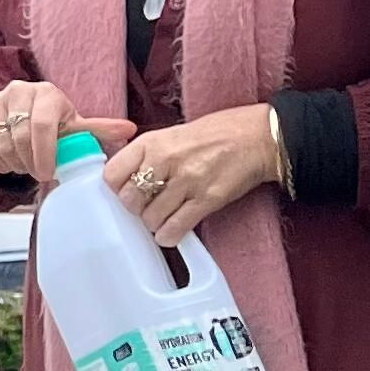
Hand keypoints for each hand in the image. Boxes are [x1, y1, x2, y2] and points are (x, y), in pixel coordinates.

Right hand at [0, 78, 134, 185]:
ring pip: (0, 142)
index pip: (42, 124)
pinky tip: (6, 164)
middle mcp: (17, 91)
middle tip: (37, 173)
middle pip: (19, 136)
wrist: (15, 112)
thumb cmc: (51, 121)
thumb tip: (130, 130)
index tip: (47, 174)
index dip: (44, 153)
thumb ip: (98, 129)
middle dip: (29, 162)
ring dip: (13, 163)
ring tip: (24, 166)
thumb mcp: (73, 125)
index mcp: (45, 93)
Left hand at [98, 107, 279, 245]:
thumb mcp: (170, 135)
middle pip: (130, 200)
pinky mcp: (208, 199)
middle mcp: (166, 159)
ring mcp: (187, 180)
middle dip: (136, 209)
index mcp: (152, 142)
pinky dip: (170, 235)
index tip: (125, 192)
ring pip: (151, 218)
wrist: (257, 137)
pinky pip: (177, 227)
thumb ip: (145, 155)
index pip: (112, 174)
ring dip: (155, 223)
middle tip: (147, 207)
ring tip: (163, 217)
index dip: (116, 188)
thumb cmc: (214, 135)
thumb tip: (122, 180)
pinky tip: (172, 231)